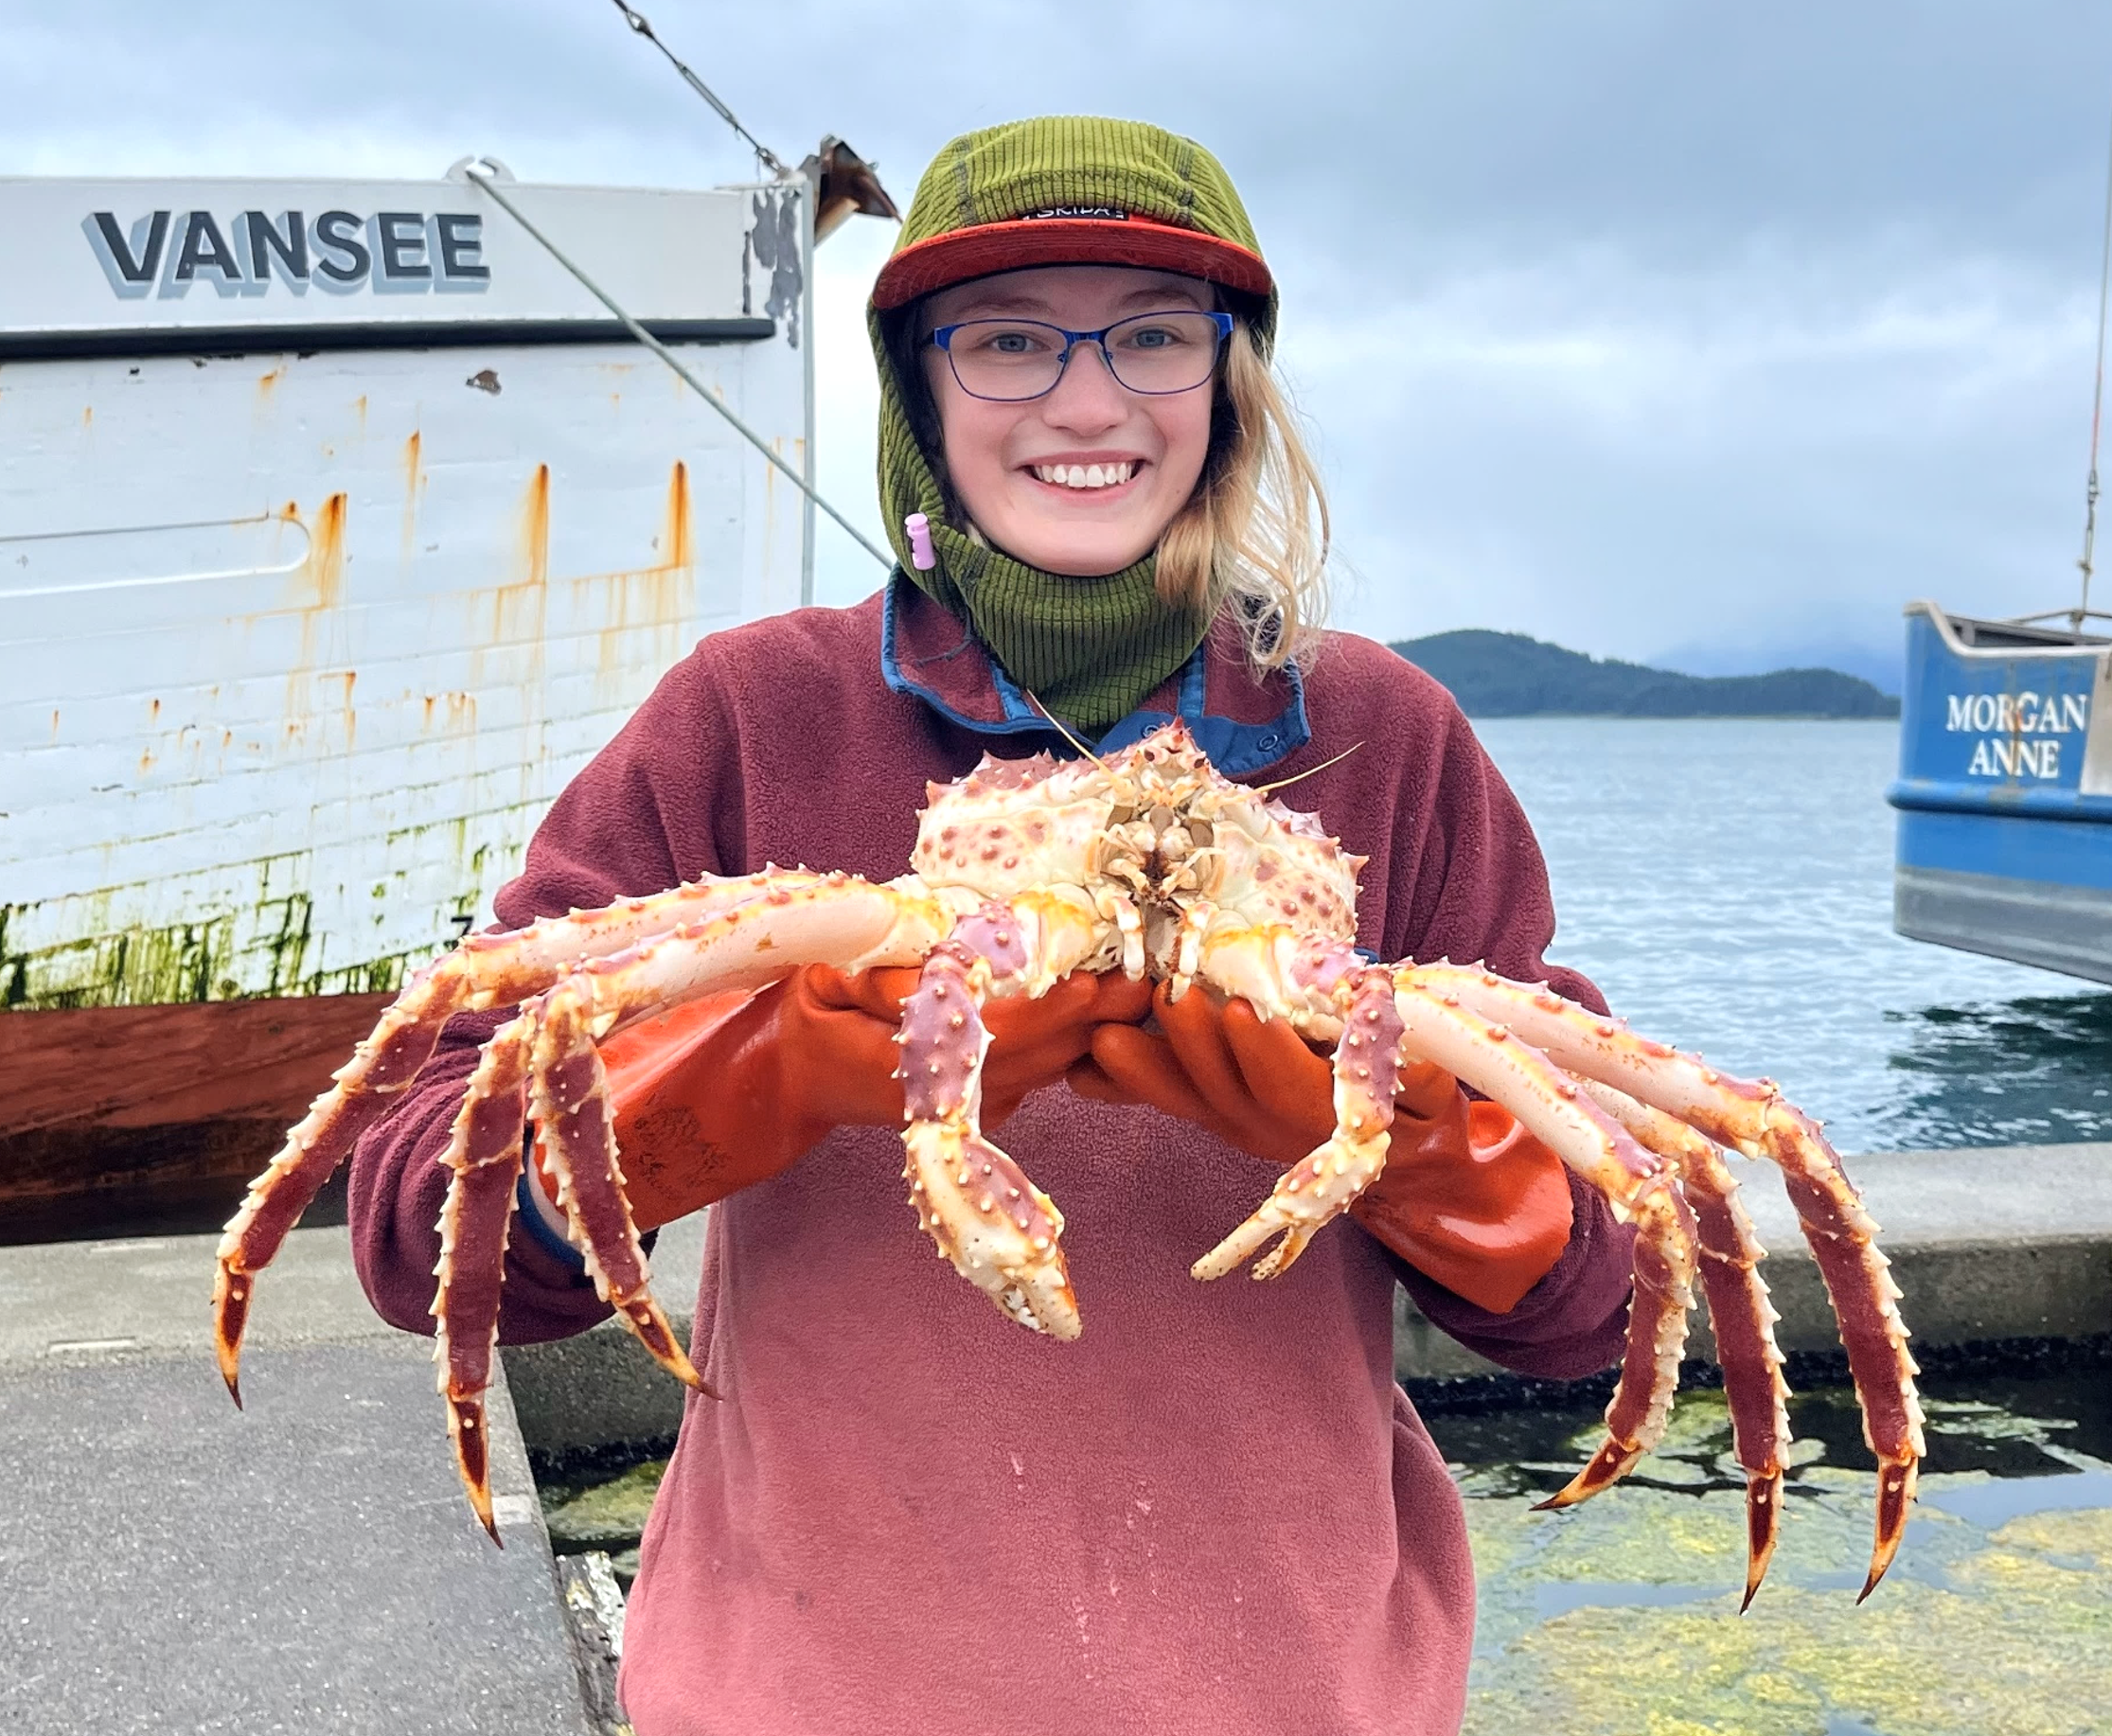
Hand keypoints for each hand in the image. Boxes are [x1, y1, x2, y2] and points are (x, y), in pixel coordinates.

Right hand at [537, 964, 1151, 1231]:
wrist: (796, 1076)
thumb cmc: (809, 1019)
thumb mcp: (820, 990)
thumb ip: (864, 986)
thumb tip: (913, 985)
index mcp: (918, 1065)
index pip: (997, 1036)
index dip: (1049, 1012)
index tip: (1093, 983)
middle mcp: (955, 1087)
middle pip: (1042, 1053)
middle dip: (1096, 1018)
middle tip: (1149, 978)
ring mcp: (971, 1096)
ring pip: (1049, 1065)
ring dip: (1098, 1030)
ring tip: (1147, 988)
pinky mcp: (981, 1092)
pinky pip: (1040, 1071)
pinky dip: (1079, 1042)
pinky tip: (1115, 1009)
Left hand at [1072, 983, 1572, 1312]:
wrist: (1393, 1153)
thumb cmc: (1414, 1101)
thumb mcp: (1428, 1086)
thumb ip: (1411, 1072)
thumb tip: (1403, 1053)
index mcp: (1322, 1116)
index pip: (1289, 1086)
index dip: (1265, 1052)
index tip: (1244, 1011)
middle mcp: (1267, 1126)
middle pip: (1222, 1089)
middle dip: (1193, 1042)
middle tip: (1168, 994)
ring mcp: (1229, 1120)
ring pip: (1180, 1095)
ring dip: (1141, 1063)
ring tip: (1104, 1032)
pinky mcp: (1205, 1109)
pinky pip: (1155, 1097)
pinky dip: (1116, 1080)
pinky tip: (1075, 1062)